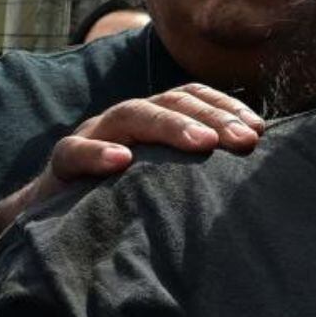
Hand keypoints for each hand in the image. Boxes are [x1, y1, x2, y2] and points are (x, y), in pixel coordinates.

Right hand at [24, 83, 265, 204]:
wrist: (57, 219)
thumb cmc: (126, 196)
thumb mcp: (167, 179)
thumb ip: (201, 170)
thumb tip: (257, 178)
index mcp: (153, 120)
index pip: (191, 97)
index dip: (226, 107)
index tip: (259, 129)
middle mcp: (126, 121)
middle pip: (169, 102)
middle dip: (211, 118)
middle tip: (245, 140)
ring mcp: (92, 136)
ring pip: (129, 115)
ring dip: (169, 125)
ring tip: (202, 142)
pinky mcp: (62, 164)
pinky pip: (74, 151)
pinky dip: (97, 153)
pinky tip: (122, 161)